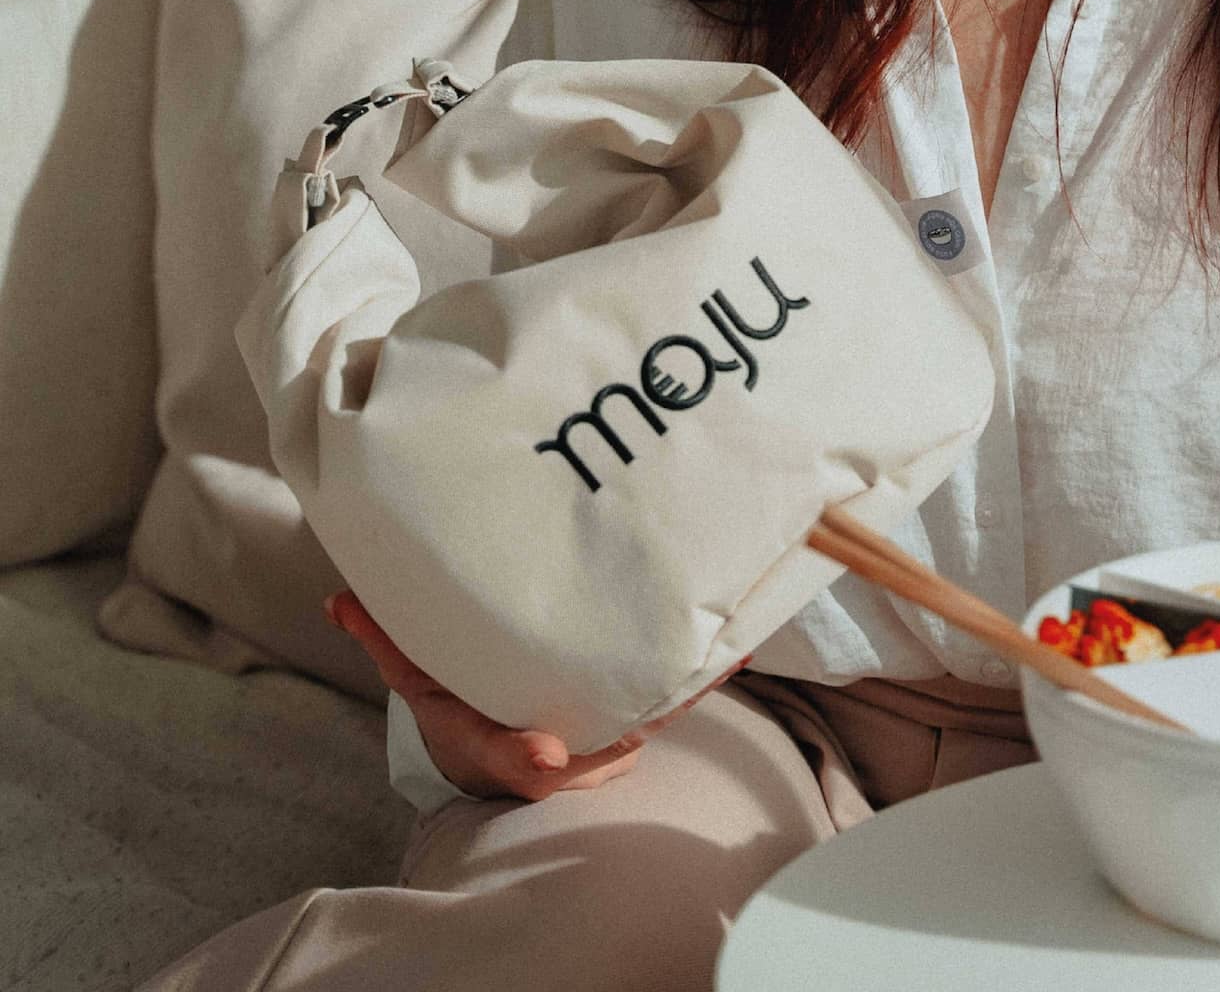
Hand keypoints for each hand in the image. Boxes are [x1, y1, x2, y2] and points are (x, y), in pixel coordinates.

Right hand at [327, 591, 747, 801]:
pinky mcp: (631, 716)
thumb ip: (385, 638)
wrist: (497, 738)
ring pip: (646, 723)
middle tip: (664, 690)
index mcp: (501, 744)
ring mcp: (599, 739)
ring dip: (686, 690)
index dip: (526, 758)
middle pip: (600, 749)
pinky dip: (703, 677)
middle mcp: (556, 753)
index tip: (543, 753)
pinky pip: (670, 699)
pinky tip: (738, 648)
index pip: (512, 761)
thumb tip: (341, 598)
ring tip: (725, 648)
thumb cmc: (463, 706)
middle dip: (633, 725)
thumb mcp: (420, 675)